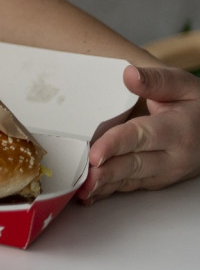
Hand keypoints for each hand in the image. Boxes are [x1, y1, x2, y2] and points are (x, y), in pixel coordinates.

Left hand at [78, 65, 199, 203]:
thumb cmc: (196, 105)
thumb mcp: (182, 85)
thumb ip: (154, 80)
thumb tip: (129, 74)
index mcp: (177, 130)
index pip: (141, 137)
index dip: (115, 145)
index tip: (94, 153)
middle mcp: (173, 157)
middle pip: (134, 165)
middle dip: (106, 173)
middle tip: (82, 178)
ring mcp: (165, 173)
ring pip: (131, 181)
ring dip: (105, 187)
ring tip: (81, 191)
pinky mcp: (157, 181)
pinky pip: (130, 187)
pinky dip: (109, 191)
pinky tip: (90, 194)